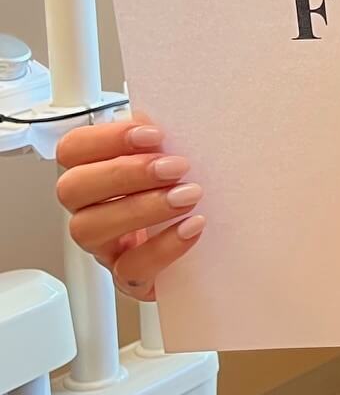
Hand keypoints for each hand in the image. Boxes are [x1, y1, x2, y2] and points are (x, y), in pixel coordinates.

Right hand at [55, 116, 204, 300]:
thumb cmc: (184, 192)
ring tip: (188, 196)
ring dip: (142, 208)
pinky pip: (129, 270)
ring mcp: (105, 246)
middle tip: (175, 167)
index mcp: (97, 173)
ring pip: (89, 229)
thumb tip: (166, 116)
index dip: (107, 139)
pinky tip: (191, 227)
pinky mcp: (129, 278)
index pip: (74, 149)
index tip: (152, 134)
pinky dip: (163, 248)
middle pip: (73, 188)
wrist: (212, 247)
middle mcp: (91, 209)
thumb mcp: (175, 158)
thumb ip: (163, 138)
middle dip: (125, 173)